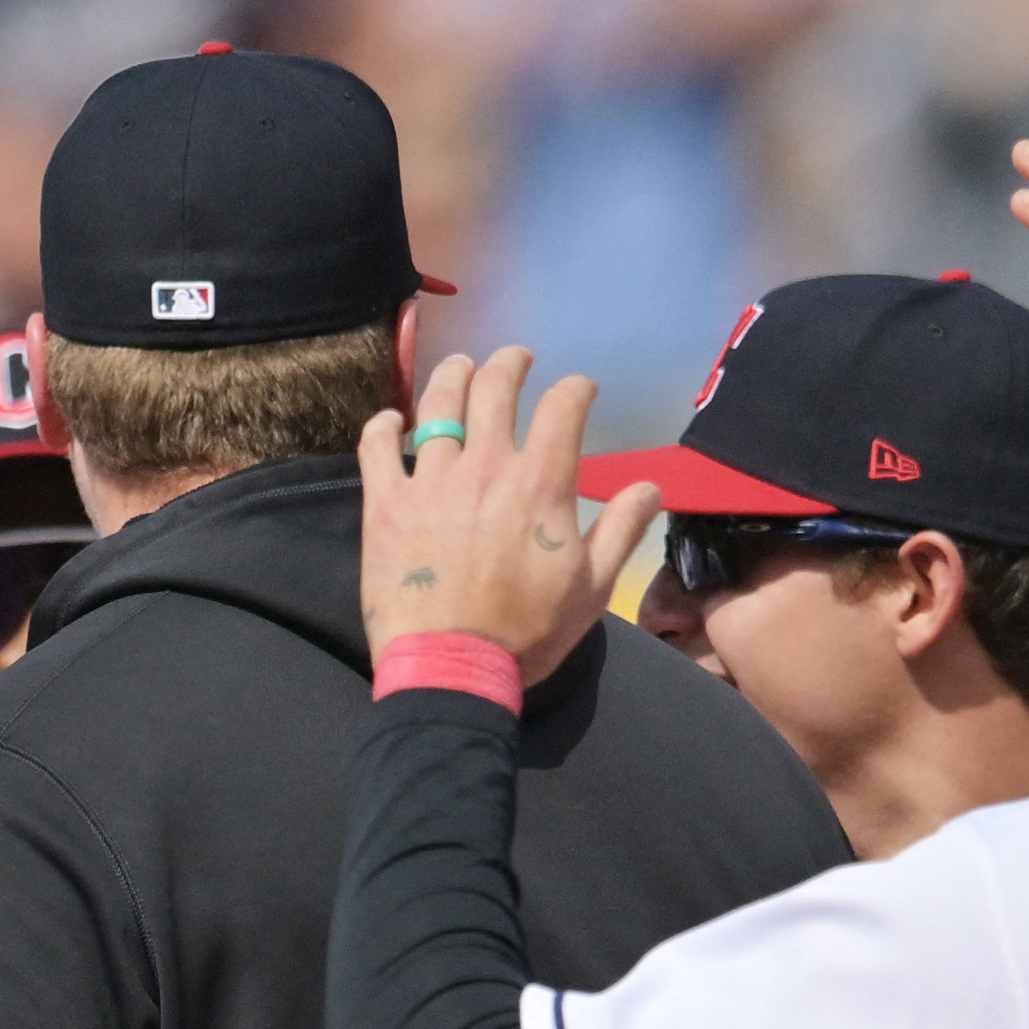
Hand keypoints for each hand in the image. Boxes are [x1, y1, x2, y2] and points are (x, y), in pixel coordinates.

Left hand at [358, 348, 656, 686]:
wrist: (451, 669)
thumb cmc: (527, 634)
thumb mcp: (592, 588)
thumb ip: (621, 530)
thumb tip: (650, 487)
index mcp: (541, 481)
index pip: (563, 406)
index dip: (575, 388)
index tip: (579, 389)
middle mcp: (486, 466)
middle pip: (496, 387)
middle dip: (510, 363)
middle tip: (515, 359)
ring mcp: (430, 481)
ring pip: (438, 404)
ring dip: (453, 376)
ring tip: (460, 368)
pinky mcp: (384, 505)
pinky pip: (377, 447)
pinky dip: (384, 426)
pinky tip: (391, 421)